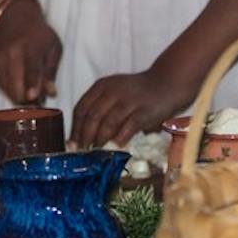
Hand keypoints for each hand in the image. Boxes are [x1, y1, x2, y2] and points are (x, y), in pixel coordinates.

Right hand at [0, 0, 61, 103]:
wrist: (14, 18)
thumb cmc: (39, 34)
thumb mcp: (53, 47)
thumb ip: (51, 71)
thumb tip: (51, 94)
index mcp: (30, 47)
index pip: (31, 70)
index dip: (32, 86)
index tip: (34, 98)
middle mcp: (12, 54)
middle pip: (15, 86)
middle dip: (28, 100)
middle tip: (39, 99)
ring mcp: (0, 60)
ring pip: (7, 90)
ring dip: (20, 97)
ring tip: (31, 92)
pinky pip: (1, 87)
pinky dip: (11, 91)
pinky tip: (20, 86)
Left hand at [70, 69, 192, 148]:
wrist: (165, 84)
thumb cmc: (136, 93)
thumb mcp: (113, 92)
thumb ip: (99, 107)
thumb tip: (81, 135)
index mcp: (101, 86)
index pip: (81, 108)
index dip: (75, 128)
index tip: (72, 143)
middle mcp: (112, 91)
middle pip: (92, 116)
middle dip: (85, 137)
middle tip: (82, 152)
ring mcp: (128, 100)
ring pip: (108, 123)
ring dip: (100, 140)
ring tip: (96, 153)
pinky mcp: (143, 111)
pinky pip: (128, 127)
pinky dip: (119, 139)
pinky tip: (115, 148)